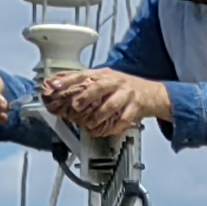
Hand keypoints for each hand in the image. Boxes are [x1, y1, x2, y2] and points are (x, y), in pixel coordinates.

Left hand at [40, 69, 172, 138]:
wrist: (152, 94)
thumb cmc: (124, 88)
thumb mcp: (105, 80)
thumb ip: (84, 82)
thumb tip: (58, 83)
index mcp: (104, 74)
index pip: (83, 74)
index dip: (68, 80)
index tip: (54, 85)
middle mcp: (115, 82)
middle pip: (99, 87)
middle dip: (86, 97)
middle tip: (76, 106)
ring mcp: (126, 94)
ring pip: (111, 105)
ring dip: (99, 116)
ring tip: (89, 124)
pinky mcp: (136, 107)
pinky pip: (123, 119)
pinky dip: (113, 127)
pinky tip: (105, 131)